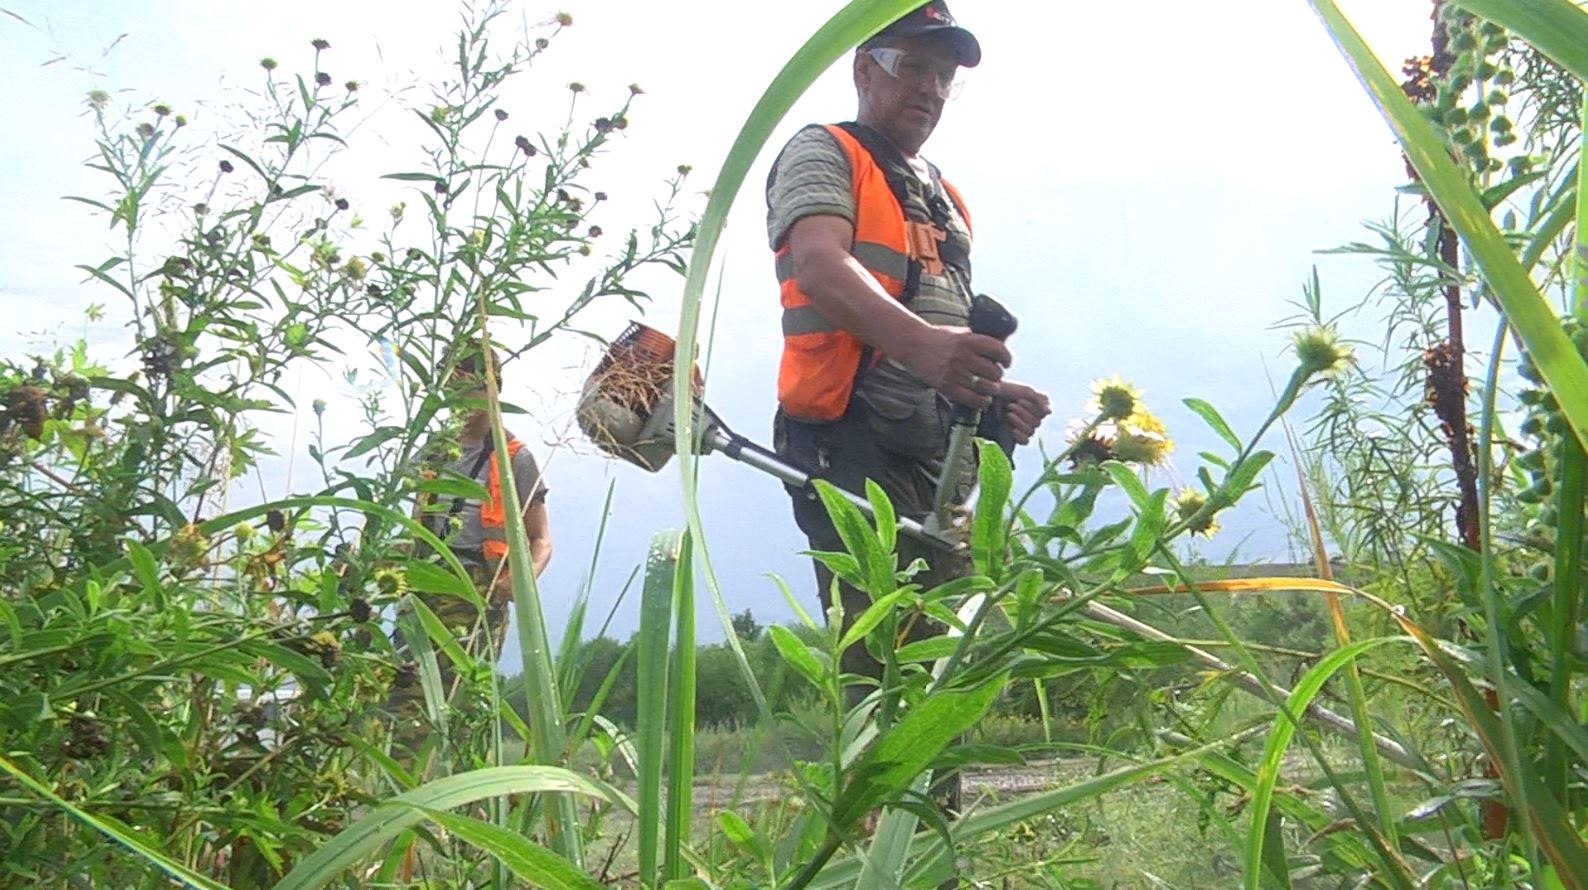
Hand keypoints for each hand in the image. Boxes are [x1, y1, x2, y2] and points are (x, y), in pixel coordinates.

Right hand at [896, 325, 1010, 408]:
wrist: (913, 344)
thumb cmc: (937, 338)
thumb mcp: (960, 332)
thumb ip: (978, 339)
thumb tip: (1002, 345)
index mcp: (969, 340)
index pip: (999, 351)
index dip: (1006, 358)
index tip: (1006, 362)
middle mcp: (963, 356)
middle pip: (994, 371)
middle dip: (997, 375)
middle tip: (994, 376)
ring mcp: (955, 373)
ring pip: (986, 387)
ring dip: (992, 389)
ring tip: (990, 388)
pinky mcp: (947, 387)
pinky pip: (973, 399)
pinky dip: (982, 401)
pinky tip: (983, 398)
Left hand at [996, 380, 1050, 444]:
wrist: (988, 396)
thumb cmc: (1007, 390)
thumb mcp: (1025, 391)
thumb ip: (1039, 399)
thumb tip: (1049, 413)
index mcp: (1038, 405)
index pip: (1044, 413)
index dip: (1032, 408)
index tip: (1019, 400)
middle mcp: (1033, 416)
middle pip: (1037, 423)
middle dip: (1023, 413)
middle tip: (1010, 406)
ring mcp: (1024, 426)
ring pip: (1031, 431)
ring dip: (1019, 422)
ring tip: (1008, 413)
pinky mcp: (1016, 435)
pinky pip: (1026, 441)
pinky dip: (1021, 436)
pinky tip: (1013, 430)